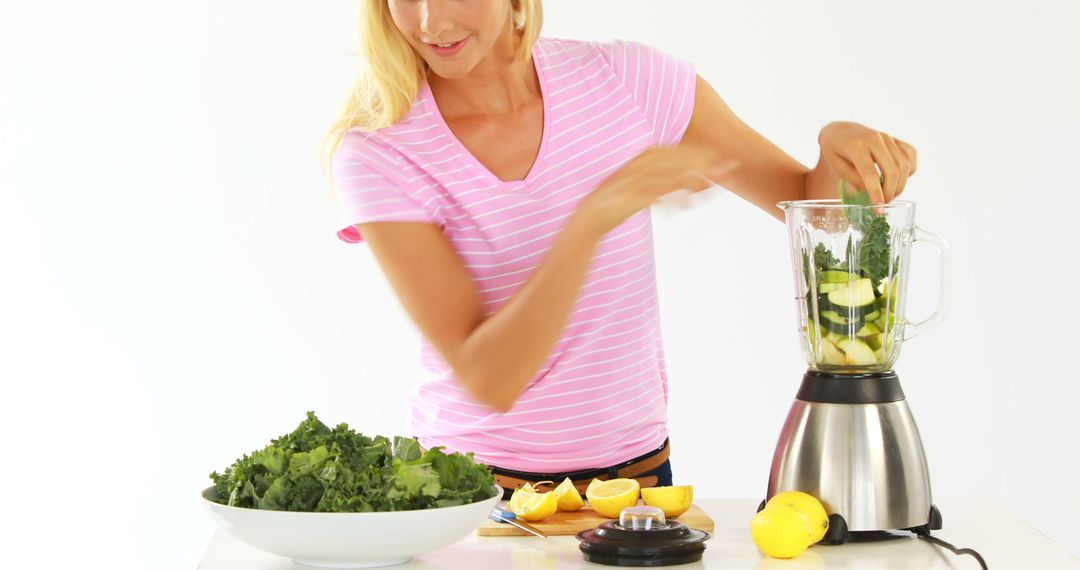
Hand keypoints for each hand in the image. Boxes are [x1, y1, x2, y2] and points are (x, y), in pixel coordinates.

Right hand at [576, 145, 735, 236]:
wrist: (587, 222)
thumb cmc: (615, 209)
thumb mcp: (643, 193)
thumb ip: (664, 186)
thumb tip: (692, 186)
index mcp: (640, 160)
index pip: (675, 152)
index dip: (700, 153)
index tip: (723, 158)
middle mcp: (637, 166)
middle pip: (676, 159)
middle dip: (705, 162)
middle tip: (731, 168)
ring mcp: (631, 181)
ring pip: (669, 175)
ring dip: (695, 178)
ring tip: (717, 184)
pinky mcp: (628, 198)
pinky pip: (655, 194)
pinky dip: (672, 196)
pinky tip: (688, 204)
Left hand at [818, 121, 917, 203]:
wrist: (839, 130)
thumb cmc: (835, 151)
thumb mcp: (837, 166)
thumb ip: (854, 180)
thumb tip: (872, 195)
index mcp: (855, 146)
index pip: (869, 172)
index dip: (876, 192)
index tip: (879, 209)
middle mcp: (875, 138)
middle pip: (892, 170)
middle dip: (890, 192)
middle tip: (883, 205)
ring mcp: (887, 137)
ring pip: (904, 164)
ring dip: (900, 185)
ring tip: (889, 195)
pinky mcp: (895, 139)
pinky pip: (910, 155)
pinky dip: (909, 170)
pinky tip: (898, 178)